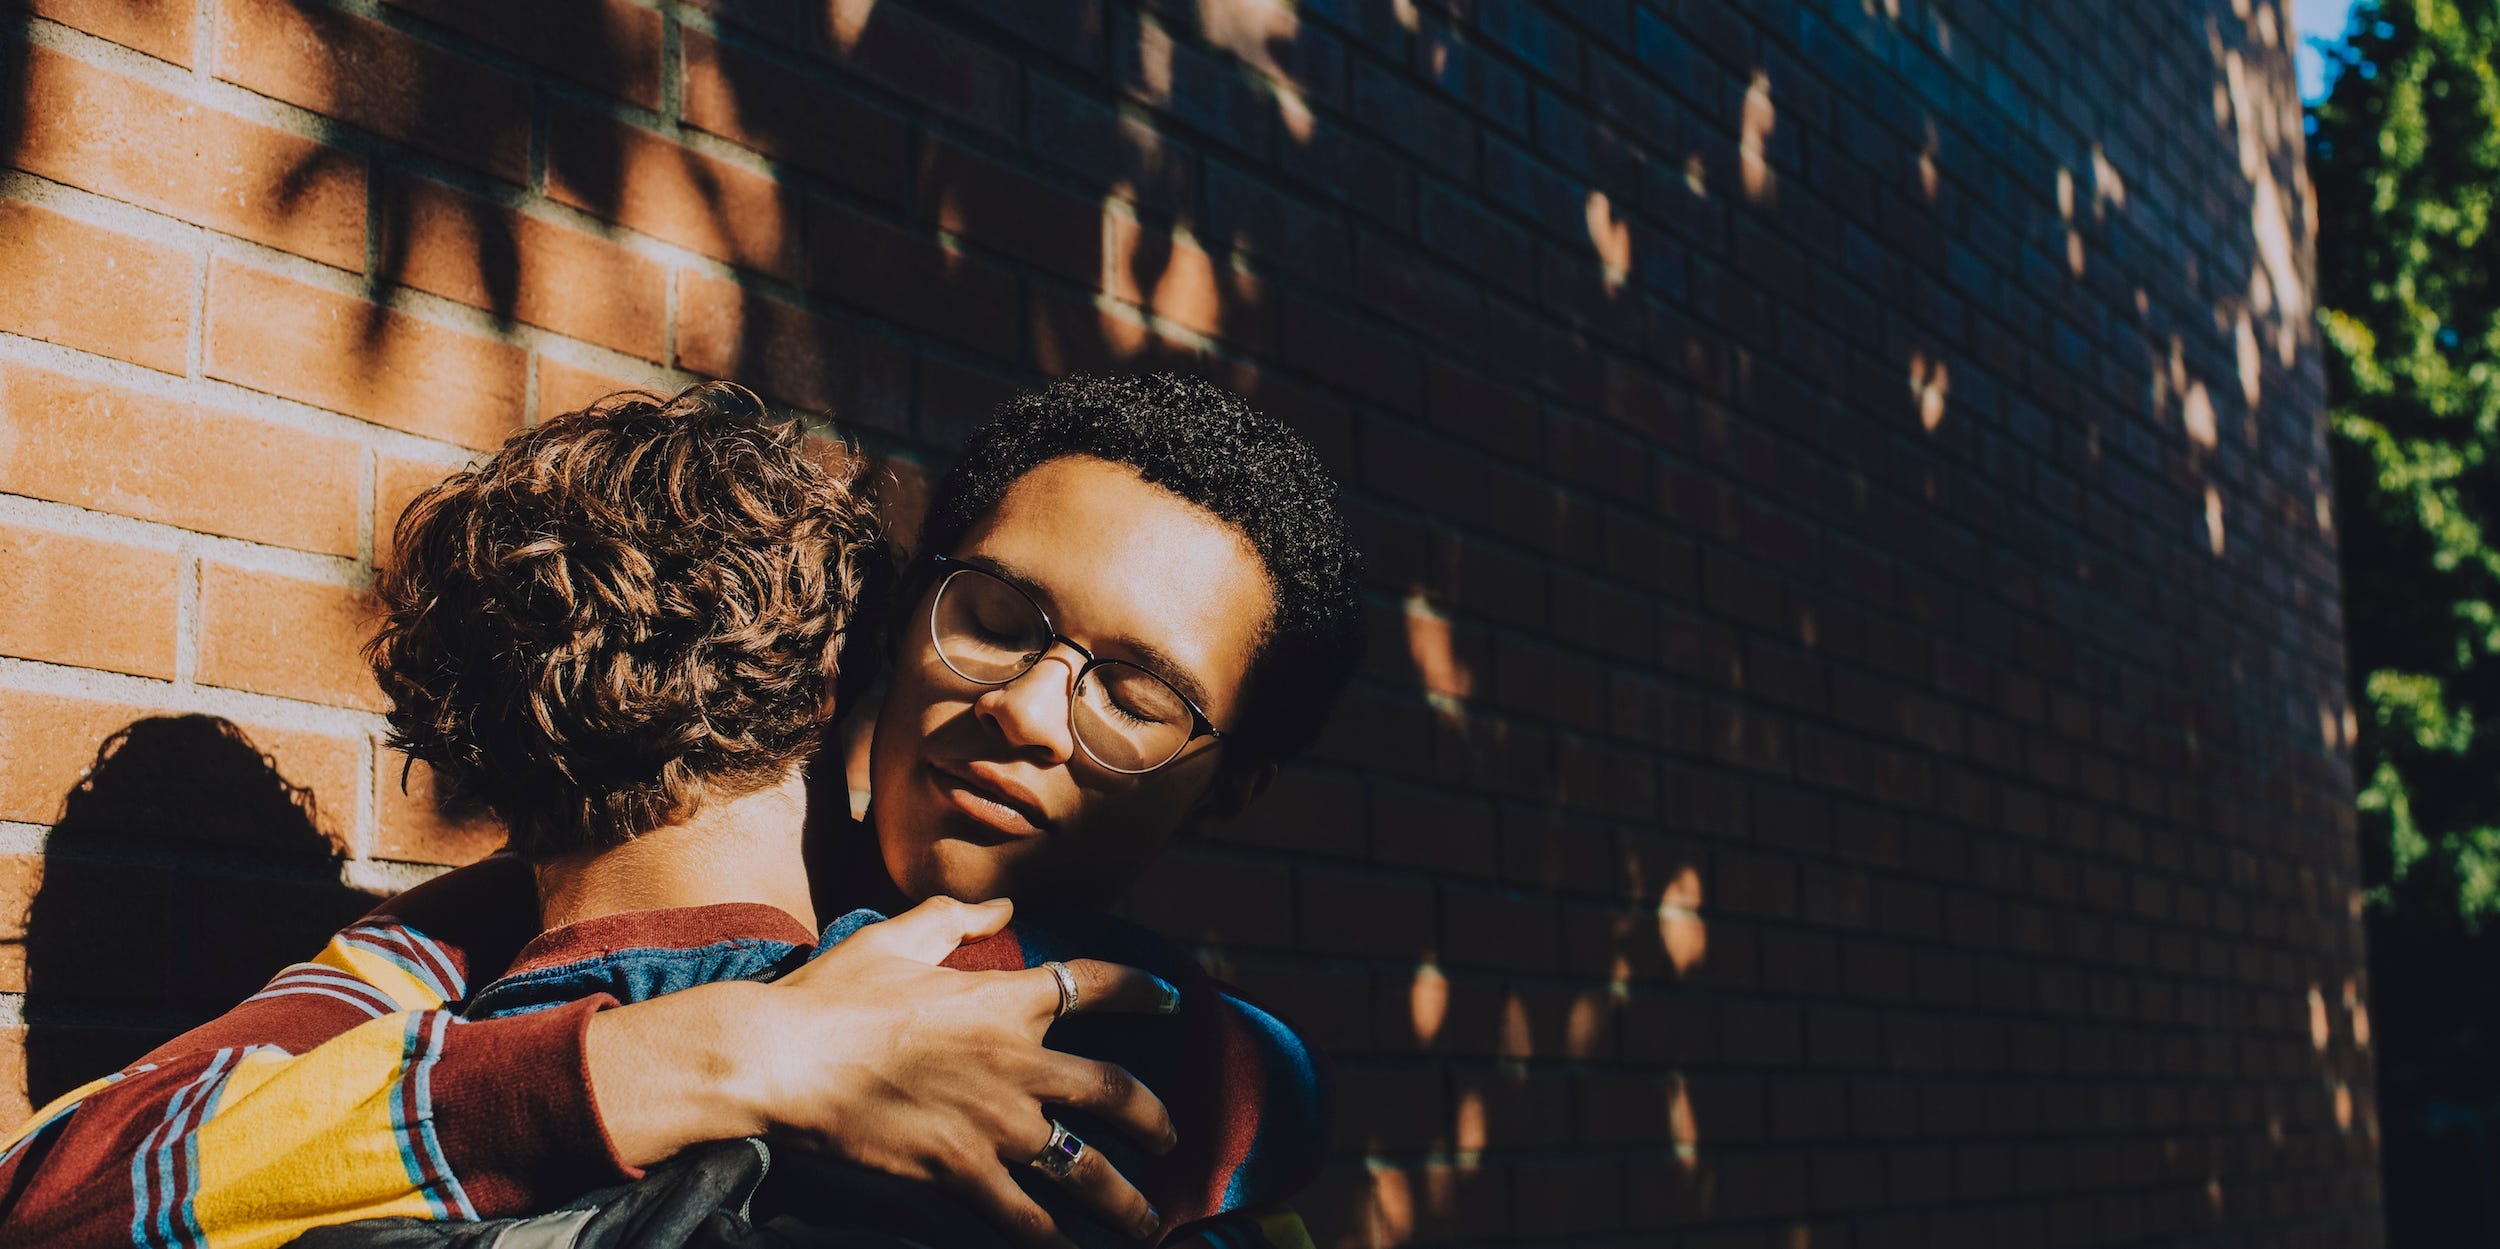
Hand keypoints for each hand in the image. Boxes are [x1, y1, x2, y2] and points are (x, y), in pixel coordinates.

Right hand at [586, 896, 1176, 1248]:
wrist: (785, 1057)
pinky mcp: (961, 1171)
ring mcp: (994, 1123)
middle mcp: (1017, 1062)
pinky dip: (1053, 1238)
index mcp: (1005, 999)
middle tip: (1172, 1135)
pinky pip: (1024, 1215)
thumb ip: (954, 918)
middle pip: (1114, 1090)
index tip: (1171, 999)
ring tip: (1149, 1221)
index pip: (1093, 984)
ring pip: (1085, 1166)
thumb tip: (1001, 906)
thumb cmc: (834, 994)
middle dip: (1153, 1117)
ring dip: (1124, 1198)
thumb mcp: (895, 937)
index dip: (1140, 989)